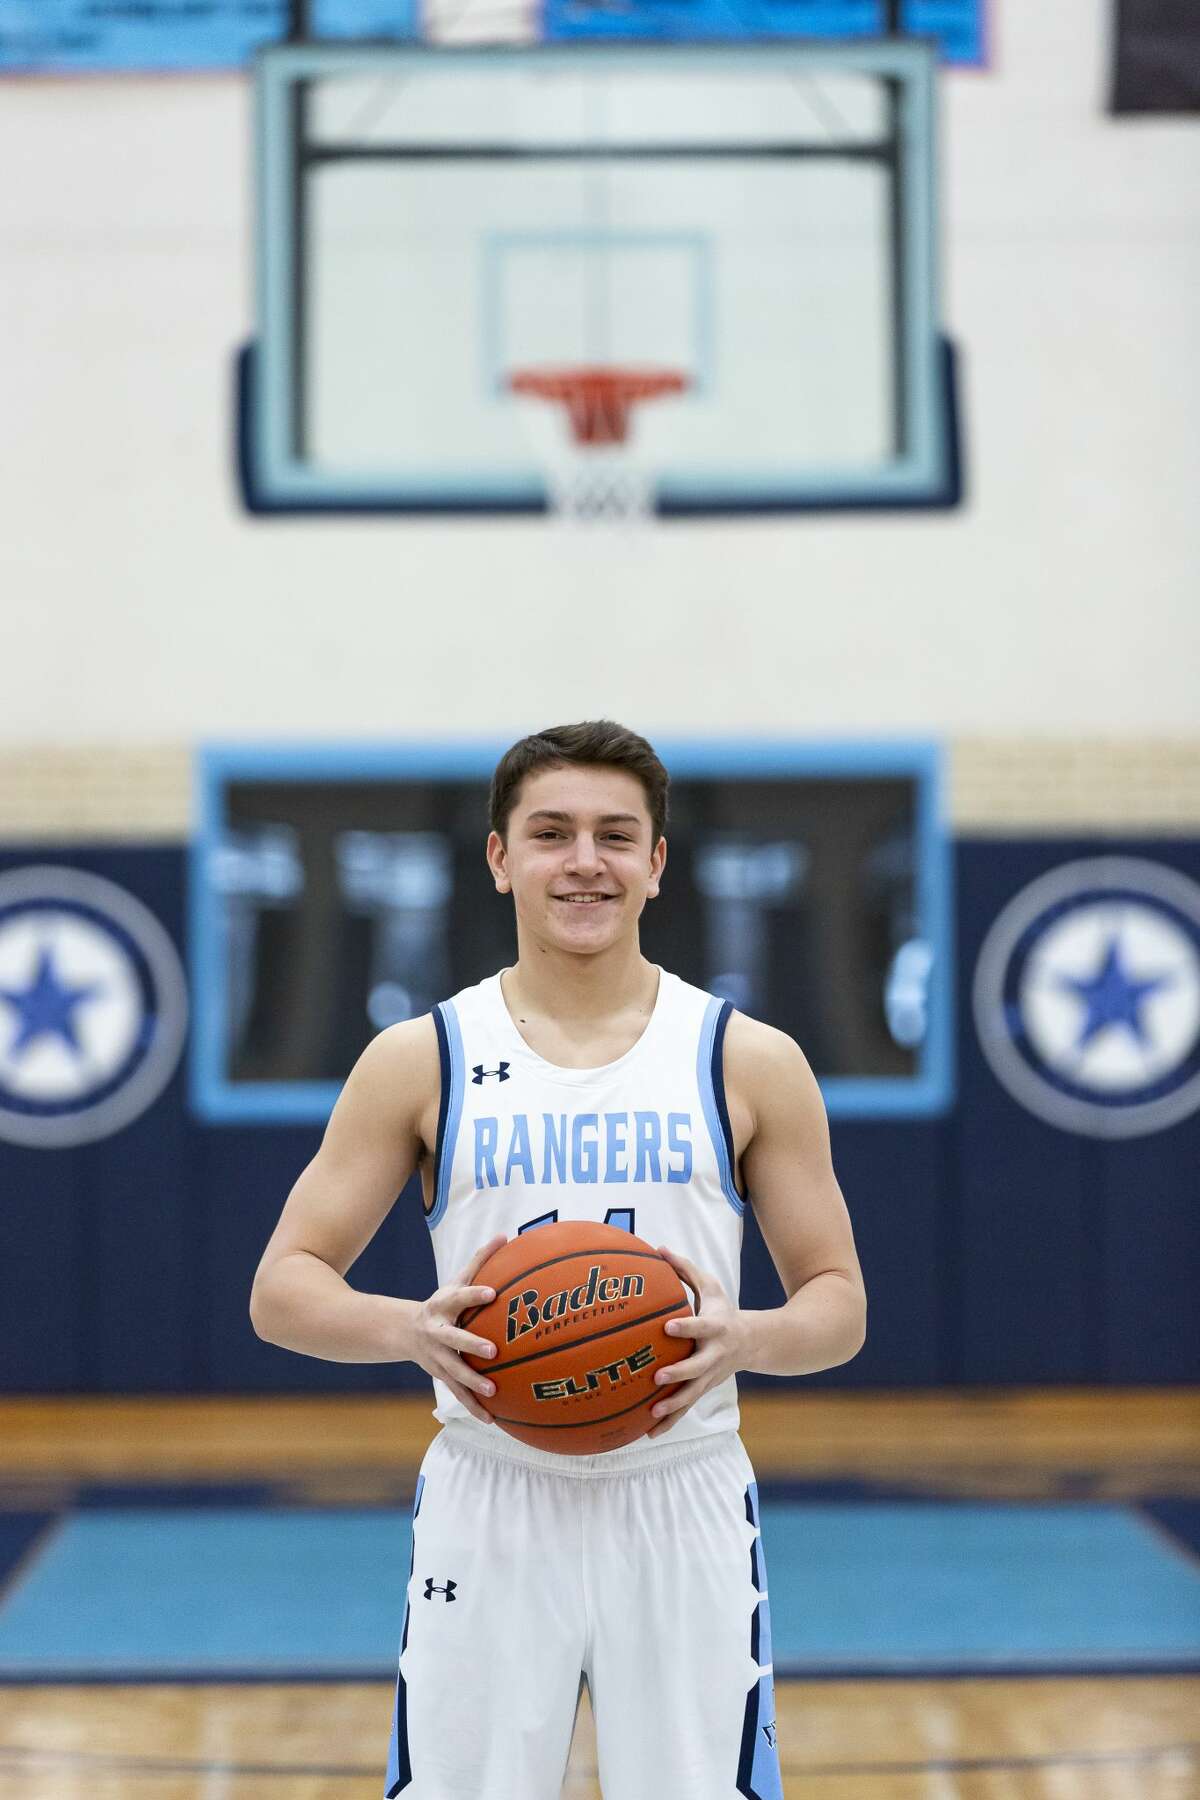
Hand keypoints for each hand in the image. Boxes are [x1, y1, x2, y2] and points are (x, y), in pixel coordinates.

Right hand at [409, 1235, 506, 1425]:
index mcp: (444, 1305)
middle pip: (454, 1339)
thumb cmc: (443, 1302)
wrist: (405, 1330)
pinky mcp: (440, 1375)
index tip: (493, 1293)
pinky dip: (473, 1407)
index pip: (461, 1296)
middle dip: (471, 1345)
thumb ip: (481, 1259)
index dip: (475, 1294)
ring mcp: (436, 1356)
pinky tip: (493, 1420)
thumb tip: (507, 1235)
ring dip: (472, 1384)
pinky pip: (457, 1393)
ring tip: (493, 1392)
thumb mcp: (457, 1279)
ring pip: (454, 1371)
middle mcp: (438, 1331)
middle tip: (493, 1352)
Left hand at [646, 1246, 750, 1439]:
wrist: (754, 1343)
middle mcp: (714, 1356)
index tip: (668, 1328)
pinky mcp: (704, 1390)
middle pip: (697, 1368)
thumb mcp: (711, 1286)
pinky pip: (686, 1408)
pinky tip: (647, 1434)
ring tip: (652, 1415)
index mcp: (716, 1328)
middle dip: (679, 1374)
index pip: (701, 1327)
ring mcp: (710, 1376)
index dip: (687, 1328)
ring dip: (674, 1407)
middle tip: (657, 1378)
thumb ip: (684, 1269)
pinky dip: (669, 1422)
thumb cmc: (724, 1310)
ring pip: (692, 1395)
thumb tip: (657, 1248)